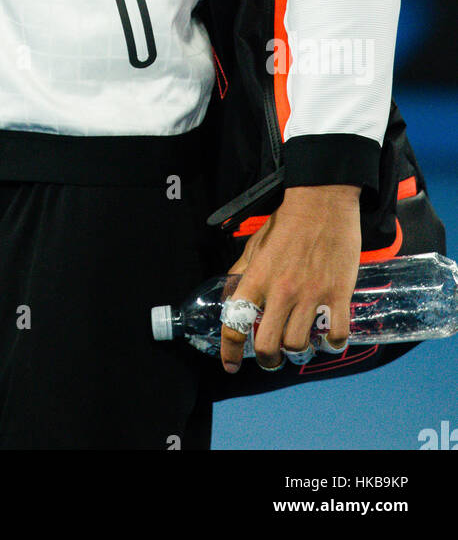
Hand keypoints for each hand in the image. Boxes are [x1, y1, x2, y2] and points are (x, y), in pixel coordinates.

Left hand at [220, 184, 361, 372]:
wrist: (322, 203)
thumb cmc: (287, 222)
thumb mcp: (255, 245)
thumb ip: (242, 272)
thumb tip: (231, 295)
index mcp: (257, 278)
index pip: (235, 322)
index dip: (229, 350)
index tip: (229, 364)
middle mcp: (281, 291)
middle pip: (269, 346)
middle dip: (267, 360)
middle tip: (271, 358)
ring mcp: (311, 295)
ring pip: (299, 345)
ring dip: (298, 352)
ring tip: (299, 344)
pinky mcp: (338, 295)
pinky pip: (334, 336)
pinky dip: (330, 345)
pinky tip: (327, 339)